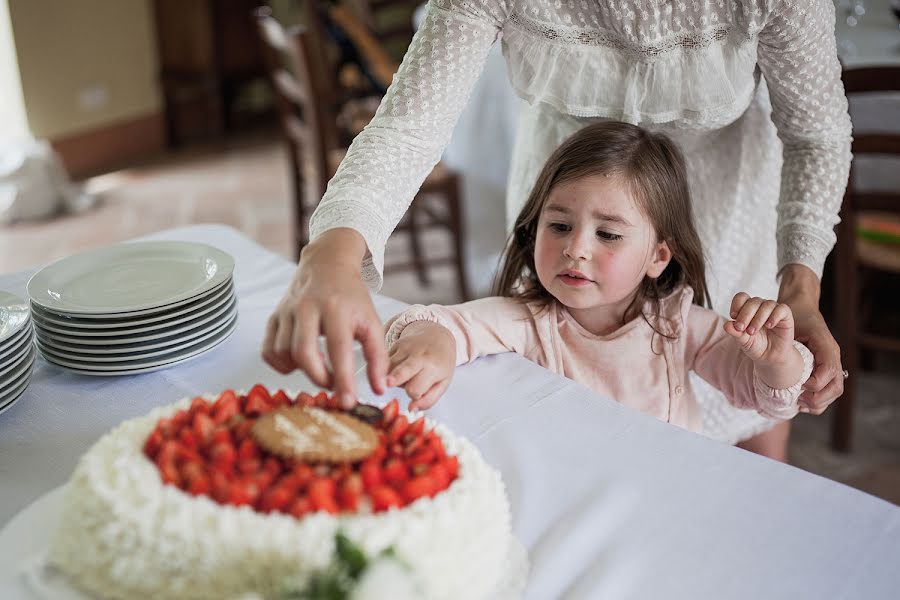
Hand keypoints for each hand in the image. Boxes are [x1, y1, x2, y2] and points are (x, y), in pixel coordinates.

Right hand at [261, 229, 387, 407]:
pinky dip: (281, 364)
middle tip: (334, 386)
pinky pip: (269, 350)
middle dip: (319, 378)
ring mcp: (287, 311)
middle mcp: (308, 307)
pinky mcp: (274, 316)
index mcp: (337, 308)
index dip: (343, 379)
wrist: (327, 264)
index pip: (339, 349)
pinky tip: (299, 361)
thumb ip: (378, 357)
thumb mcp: (372, 322)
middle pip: (304, 353)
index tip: (348, 402)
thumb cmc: (352, 297)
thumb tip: (379, 389)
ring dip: (302, 370)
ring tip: (321, 369)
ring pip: (284, 353)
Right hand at [386, 321, 455, 410]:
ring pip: (388, 369)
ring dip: (392, 378)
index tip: (417, 392)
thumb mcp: (443, 383)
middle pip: (401, 372)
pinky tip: (396, 370)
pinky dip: (387, 370)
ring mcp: (404, 348)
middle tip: (388, 384)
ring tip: (404, 376)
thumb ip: (429, 399)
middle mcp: (417, 356)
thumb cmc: (441, 363)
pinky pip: (384, 362)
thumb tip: (411, 409)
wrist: (438, 335)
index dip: (414, 394)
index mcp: (433, 367)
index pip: (414, 389)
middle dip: (394, 379)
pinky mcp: (394, 344)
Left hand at [725, 293, 800, 389]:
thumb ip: (735, 332)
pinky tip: (769, 326)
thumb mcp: (742, 340)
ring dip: (758, 318)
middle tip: (741, 328)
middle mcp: (760, 306)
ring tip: (752, 332)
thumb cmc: (755, 345)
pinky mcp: (785, 315)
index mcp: (747, 308)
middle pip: (752, 302)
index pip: (741, 297)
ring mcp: (773, 309)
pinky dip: (774, 316)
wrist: (770, 356)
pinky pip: (781, 309)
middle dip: (745, 315)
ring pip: (766, 305)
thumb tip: (726, 325)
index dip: (736, 304)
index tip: (733, 317)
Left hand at [778, 264, 842, 414]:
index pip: (829, 371)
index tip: (801, 389)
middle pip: (836, 386)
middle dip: (820, 399)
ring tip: (801, 405)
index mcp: (826, 345)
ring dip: (820, 401)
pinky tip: (803, 402)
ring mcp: (832, 360)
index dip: (816, 383)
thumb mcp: (788, 322)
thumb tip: (751, 337)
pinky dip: (819, 397)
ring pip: (835, 389)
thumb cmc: (796, 314)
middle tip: (801, 403)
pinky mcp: (827, 364)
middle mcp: (832, 354)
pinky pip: (830, 386)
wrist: (803, 304)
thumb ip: (776, 333)